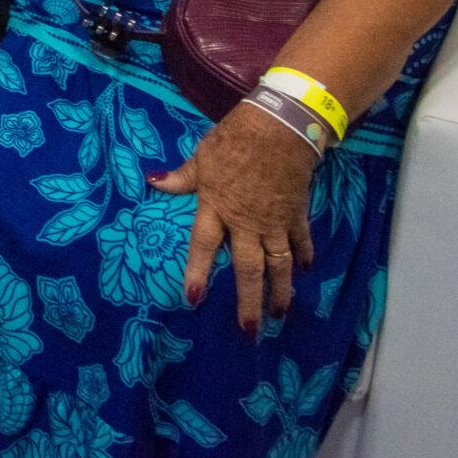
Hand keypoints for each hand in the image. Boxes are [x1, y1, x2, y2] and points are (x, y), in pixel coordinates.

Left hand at [151, 101, 317, 335]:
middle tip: (249, 329)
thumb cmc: (234, 140)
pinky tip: (305, 271)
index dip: (198, 272)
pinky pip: (300, 242)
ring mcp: (274, 222)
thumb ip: (180, 178)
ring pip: (278, 264)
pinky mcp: (296, 215)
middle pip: (247, 268)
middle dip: (249, 301)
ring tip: (280, 313)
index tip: (194, 298)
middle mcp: (246, 222)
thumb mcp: (201, 157)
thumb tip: (152, 182)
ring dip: (280, 290)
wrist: (279, 127)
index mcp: (216, 207)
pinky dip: (303, 256)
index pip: (203, 246)